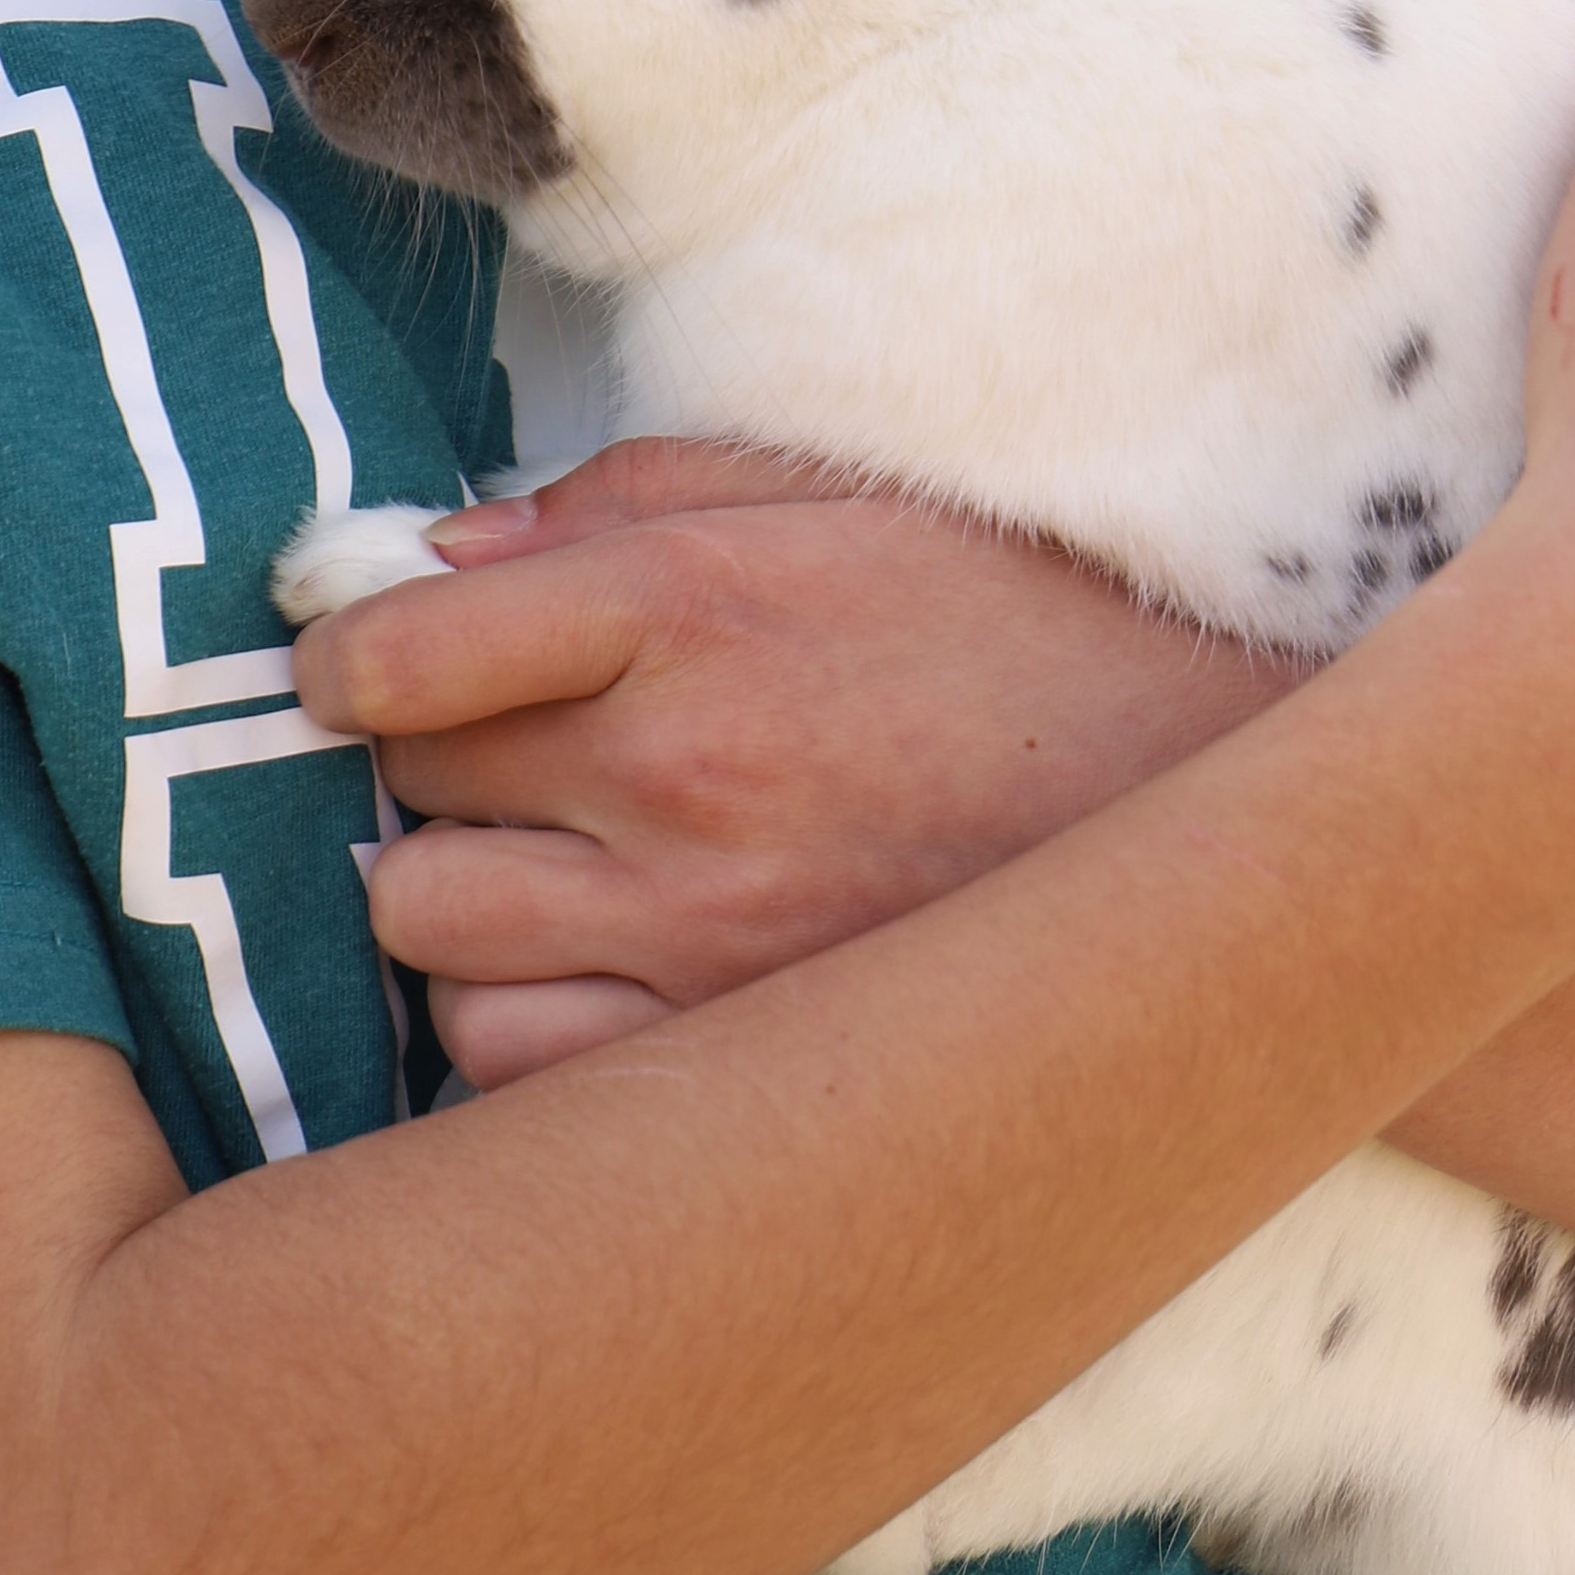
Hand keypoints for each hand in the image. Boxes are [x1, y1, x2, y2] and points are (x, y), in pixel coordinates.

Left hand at [287, 438, 1292, 1085]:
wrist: (1228, 805)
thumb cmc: (1026, 632)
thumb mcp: (839, 500)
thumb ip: (628, 502)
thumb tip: (438, 553)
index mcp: (695, 608)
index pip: (400, 646)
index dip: (346, 658)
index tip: (360, 666)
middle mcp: (683, 775)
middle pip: (403, 795)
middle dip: (421, 776)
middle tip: (493, 770)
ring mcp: (710, 936)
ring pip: (436, 947)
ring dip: (459, 915)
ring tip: (546, 882)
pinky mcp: (748, 1058)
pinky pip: (520, 1073)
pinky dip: (523, 1036)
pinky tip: (595, 986)